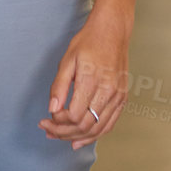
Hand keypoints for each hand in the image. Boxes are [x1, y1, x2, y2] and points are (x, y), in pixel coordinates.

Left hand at [39, 14, 129, 149]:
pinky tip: (80, 139)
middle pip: (85, 125)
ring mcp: (118, 96)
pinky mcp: (122, 98)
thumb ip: (59, 86)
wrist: (112, 31)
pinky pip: (109, 124)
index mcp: (92, 80)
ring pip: (98, 129)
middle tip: (47, 130)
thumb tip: (52, 109)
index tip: (47, 117)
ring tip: (59, 136)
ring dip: (77, 137)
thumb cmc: (88, 42)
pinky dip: (94, 135)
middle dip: (63, 132)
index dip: (58, 121)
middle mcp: (108, 91)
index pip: (74, 115)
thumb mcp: (67, 59)